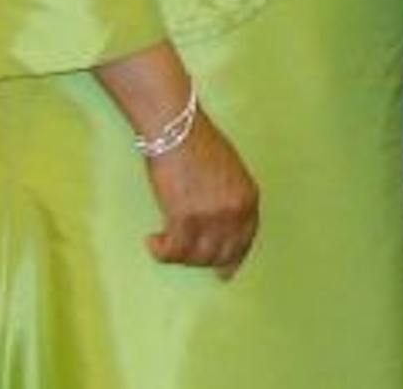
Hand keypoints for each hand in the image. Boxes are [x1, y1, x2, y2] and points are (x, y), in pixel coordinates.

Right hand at [143, 111, 260, 277]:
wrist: (178, 130)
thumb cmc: (199, 144)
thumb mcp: (230, 172)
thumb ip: (230, 199)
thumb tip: (223, 226)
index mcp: (249, 198)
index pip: (245, 241)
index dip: (232, 258)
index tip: (223, 272)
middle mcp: (235, 212)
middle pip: (221, 254)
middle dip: (202, 260)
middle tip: (182, 253)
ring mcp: (211, 217)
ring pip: (197, 257)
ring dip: (179, 255)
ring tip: (164, 241)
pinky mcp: (185, 219)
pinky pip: (173, 251)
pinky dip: (161, 251)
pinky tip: (153, 240)